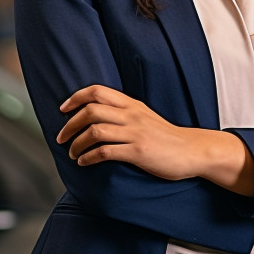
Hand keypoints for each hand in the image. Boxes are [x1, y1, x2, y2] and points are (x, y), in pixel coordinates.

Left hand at [58, 84, 200, 179]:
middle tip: (61, 137)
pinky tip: (84, 162)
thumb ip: (124, 113)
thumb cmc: (166, 137)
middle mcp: (131, 115)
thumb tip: (97, 116)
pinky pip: (105, 152)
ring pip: (95, 131)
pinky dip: (89, 157)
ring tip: (72, 153)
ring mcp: (135, 133)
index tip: (63, 109)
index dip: (76, 97)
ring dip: (77, 143)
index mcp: (132, 104)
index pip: (97, 91)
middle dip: (70, 124)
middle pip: (91, 110)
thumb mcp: (145, 116)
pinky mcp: (138, 151)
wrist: (192, 151)